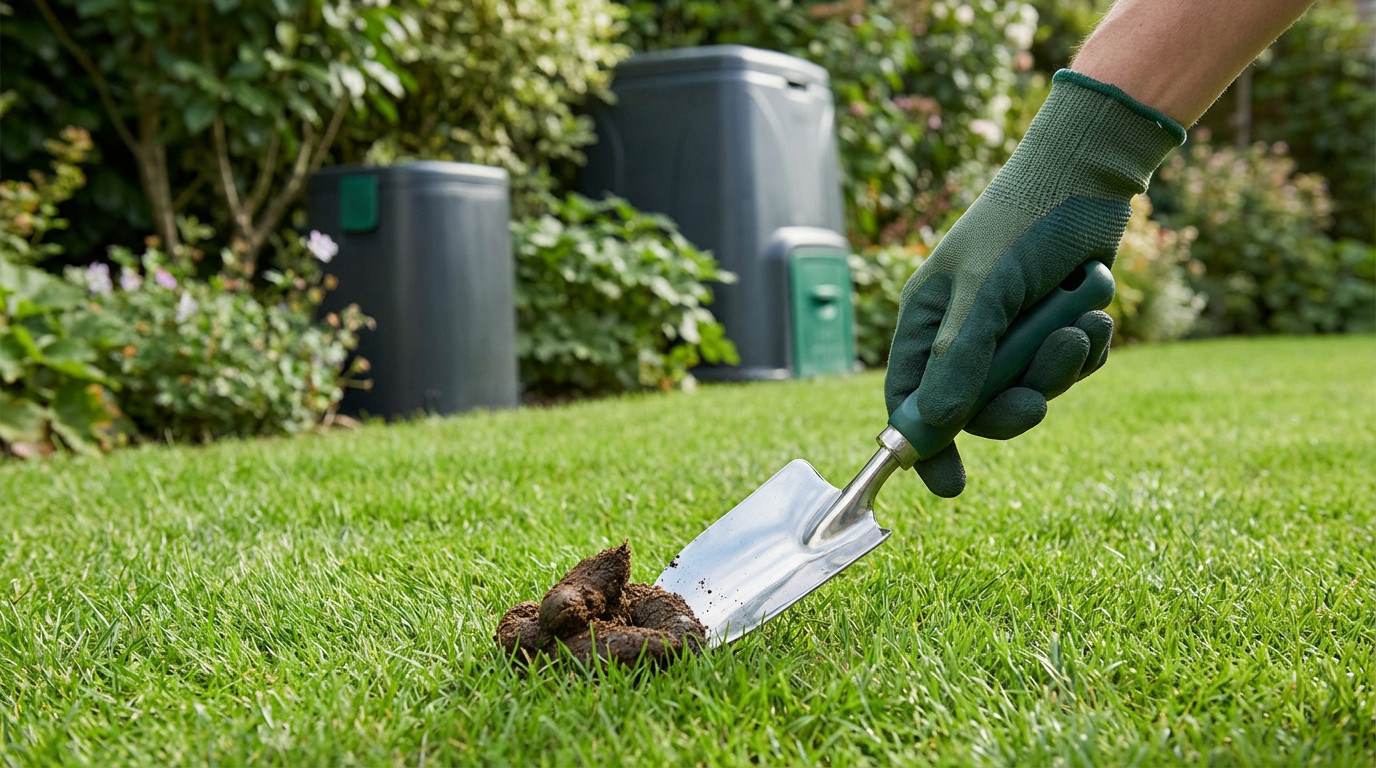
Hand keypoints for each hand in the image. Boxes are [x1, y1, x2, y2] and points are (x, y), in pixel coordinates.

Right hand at [885, 71, 1184, 496]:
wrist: (1090, 175)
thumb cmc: (1022, 223)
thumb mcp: (986, 292)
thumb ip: (961, 359)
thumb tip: (938, 426)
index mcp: (927, 321)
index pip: (910, 399)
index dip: (925, 444)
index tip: (949, 486)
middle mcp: (964, 331)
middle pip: (977, 408)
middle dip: (1014, 405)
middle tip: (1039, 401)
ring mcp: (1012, 331)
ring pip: (1031, 390)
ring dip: (1060, 369)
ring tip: (1080, 326)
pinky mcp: (1055, 326)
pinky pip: (1069, 370)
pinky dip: (1087, 350)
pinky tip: (1096, 314)